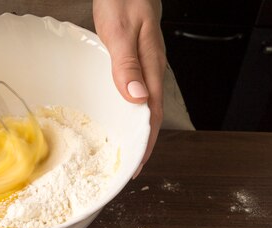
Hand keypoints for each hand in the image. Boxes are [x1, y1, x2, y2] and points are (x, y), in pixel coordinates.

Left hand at [93, 0, 165, 177]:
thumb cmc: (123, 0)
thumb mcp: (121, 32)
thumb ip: (128, 64)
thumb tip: (137, 99)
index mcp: (151, 67)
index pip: (152, 115)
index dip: (146, 143)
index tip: (137, 165)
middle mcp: (151, 70)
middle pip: (150, 115)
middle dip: (142, 144)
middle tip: (129, 167)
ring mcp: (144, 66)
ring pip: (143, 106)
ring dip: (135, 130)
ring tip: (124, 150)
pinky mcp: (135, 61)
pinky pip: (135, 92)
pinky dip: (129, 111)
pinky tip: (119, 116)